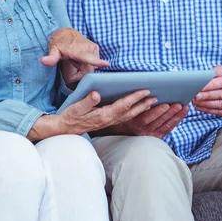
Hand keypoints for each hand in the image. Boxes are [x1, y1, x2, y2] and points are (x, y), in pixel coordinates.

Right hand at [30, 89, 157, 139]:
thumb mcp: (76, 107)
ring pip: (129, 116)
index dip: (134, 98)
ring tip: (151, 102)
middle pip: (130, 112)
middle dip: (143, 105)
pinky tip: (137, 108)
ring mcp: (108, 122)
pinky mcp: (107, 122)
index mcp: (103, 115)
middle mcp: (108, 119)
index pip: (123, 105)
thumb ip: (86, 101)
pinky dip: (133, 112)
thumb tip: (96, 94)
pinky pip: (124, 117)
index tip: (145, 91)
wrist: (65, 129)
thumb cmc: (70, 117)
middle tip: (156, 97)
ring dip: (141, 109)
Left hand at [40, 27, 108, 86]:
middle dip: (79, 74)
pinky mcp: (96, 49)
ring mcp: (94, 48)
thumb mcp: (53, 49)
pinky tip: (80, 58)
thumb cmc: (59, 42)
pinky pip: (93, 63)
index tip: (105, 64)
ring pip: (91, 68)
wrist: (66, 32)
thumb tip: (43, 61)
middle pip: (88, 70)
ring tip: (75, 60)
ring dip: (82, 68)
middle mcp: (88, 48)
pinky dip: (86, 64)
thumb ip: (51, 57)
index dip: (97, 62)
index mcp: (78, 50)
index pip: (89, 58)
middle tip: (70, 66)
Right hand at [124, 103, 188, 137]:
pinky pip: (167, 130)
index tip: (166, 105)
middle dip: (171, 113)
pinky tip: (181, 116)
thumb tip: (150, 101)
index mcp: (136, 124)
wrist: (124, 133)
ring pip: (166, 126)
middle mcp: (144, 131)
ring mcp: (151, 135)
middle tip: (180, 105)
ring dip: (176, 117)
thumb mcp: (127, 113)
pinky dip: (175, 122)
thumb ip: (138, 107)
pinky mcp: (156, 137)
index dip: (157, 112)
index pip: (147, 118)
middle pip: (160, 122)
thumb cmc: (126, 120)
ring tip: (184, 108)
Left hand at [192, 65, 221, 115]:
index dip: (210, 85)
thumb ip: (217, 71)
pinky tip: (200, 107)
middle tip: (195, 96)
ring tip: (195, 102)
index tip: (199, 87)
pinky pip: (220, 112)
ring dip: (205, 104)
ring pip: (220, 105)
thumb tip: (205, 76)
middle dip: (206, 96)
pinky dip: (208, 110)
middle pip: (221, 94)